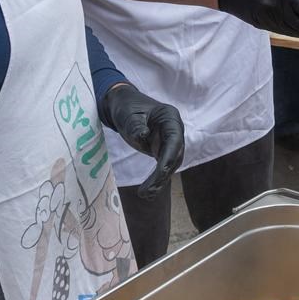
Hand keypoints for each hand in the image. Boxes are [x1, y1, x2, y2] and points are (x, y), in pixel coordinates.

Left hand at [100, 82, 184, 198]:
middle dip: (163, 174)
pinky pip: (162, 166)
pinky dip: (156, 179)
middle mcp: (174, 130)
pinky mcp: (162, 149)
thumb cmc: (127, 107)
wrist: (123, 105)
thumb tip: (143, 136)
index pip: (174, 140)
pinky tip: (148, 192)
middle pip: (174, 155)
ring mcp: (169, 140)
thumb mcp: (128, 114)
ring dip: (160, 180)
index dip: (168, 158)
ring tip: (146, 194)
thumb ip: (136, 125)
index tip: (160, 174)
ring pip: (170, 164)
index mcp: (170, 117)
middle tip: (148, 191)